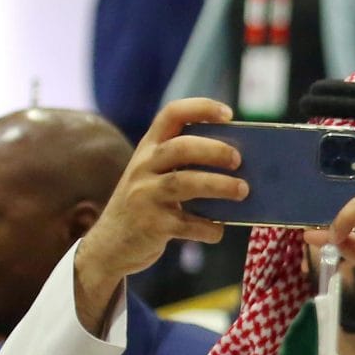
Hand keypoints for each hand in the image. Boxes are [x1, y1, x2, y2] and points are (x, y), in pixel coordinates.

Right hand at [73, 98, 243, 330]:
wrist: (109, 246)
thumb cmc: (147, 206)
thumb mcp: (155, 177)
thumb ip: (186, 166)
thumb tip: (244, 166)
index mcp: (148, 149)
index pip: (170, 115)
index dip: (200, 108)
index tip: (228, 114)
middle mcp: (142, 168)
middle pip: (180, 148)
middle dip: (214, 150)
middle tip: (238, 160)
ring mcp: (144, 196)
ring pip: (183, 183)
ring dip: (219, 186)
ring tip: (243, 190)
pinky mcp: (150, 225)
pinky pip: (187, 224)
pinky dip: (209, 228)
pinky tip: (217, 230)